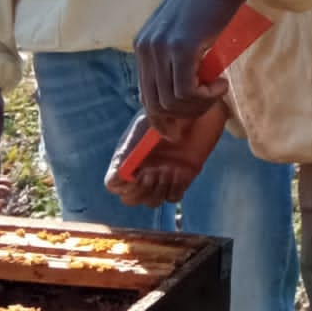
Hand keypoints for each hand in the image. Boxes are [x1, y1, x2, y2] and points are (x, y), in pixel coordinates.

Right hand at [106, 105, 228, 207]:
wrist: (197, 109)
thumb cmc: (169, 111)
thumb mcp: (149, 122)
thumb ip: (135, 146)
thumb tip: (122, 175)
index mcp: (129, 157)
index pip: (114, 184)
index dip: (120, 185)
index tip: (133, 174)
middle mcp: (142, 170)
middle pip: (130, 198)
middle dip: (138, 192)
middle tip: (151, 174)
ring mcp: (162, 177)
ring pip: (151, 201)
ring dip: (157, 191)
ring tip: (167, 170)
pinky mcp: (182, 179)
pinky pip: (173, 197)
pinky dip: (174, 189)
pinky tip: (179, 172)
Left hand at [135, 0, 245, 138]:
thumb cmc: (211, 0)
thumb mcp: (187, 32)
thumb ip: (180, 57)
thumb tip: (189, 92)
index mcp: (144, 45)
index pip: (146, 95)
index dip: (160, 119)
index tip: (176, 132)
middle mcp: (146, 47)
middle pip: (156, 104)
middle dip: (183, 116)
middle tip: (208, 106)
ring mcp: (161, 47)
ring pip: (172, 101)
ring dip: (199, 105)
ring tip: (217, 89)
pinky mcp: (181, 47)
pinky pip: (186, 90)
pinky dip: (205, 96)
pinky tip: (220, 83)